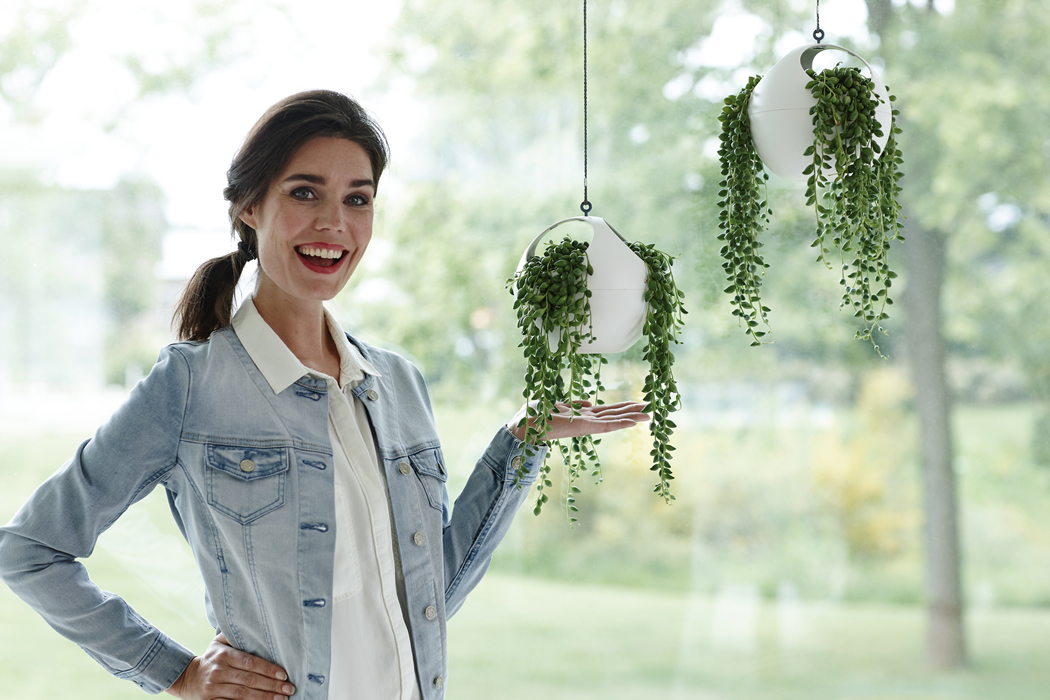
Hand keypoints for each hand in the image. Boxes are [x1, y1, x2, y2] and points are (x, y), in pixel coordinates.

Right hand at [166, 633, 294, 699]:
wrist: (187, 678)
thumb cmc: (212, 658)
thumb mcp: (218, 643)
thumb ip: (234, 635)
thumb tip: (253, 625)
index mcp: (224, 655)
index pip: (250, 663)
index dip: (268, 669)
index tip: (284, 674)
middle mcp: (219, 671)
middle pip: (249, 680)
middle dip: (272, 686)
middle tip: (289, 689)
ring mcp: (214, 688)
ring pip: (243, 695)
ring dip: (264, 698)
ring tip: (281, 699)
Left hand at [507, 400, 649, 441]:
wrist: (523, 426)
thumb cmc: (534, 416)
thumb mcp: (555, 404)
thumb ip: (572, 404)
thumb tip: (587, 402)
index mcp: (580, 415)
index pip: (605, 411)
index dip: (621, 407)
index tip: (636, 403)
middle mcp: (586, 421)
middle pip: (614, 415)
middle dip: (632, 411)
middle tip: (650, 407)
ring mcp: (586, 425)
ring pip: (614, 420)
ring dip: (632, 417)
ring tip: (649, 414)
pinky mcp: (584, 428)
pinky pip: (606, 425)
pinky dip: (620, 423)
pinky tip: (634, 421)